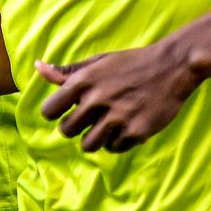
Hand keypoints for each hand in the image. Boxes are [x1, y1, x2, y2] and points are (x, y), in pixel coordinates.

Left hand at [36, 43, 203, 153]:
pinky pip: (113, 148)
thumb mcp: (98, 62)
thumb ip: (67, 71)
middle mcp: (97, 100)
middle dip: (75, 127)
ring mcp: (117, 118)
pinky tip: (124, 127)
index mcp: (84, 81)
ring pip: (88, 145)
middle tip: (89, 119)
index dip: (55, 113)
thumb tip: (38, 67)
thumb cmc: (131, 63)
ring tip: (106, 126)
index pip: (49, 111)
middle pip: (67, 131)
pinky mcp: (135, 132)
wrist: (172, 67)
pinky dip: (116, 142)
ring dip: (94, 138)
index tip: (66, 111)